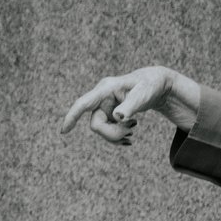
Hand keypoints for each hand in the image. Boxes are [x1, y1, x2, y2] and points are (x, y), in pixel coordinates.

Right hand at [61, 65, 200, 144]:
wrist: (156, 83)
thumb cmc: (151, 85)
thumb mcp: (144, 94)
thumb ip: (131, 105)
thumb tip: (118, 118)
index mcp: (106, 89)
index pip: (83, 103)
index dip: (72, 117)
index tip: (64, 131)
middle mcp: (100, 98)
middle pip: (96, 124)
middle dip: (113, 133)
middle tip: (133, 131)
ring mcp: (103, 106)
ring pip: (101, 129)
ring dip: (117, 135)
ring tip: (134, 128)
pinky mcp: (108, 113)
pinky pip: (106, 130)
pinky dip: (117, 136)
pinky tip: (128, 137)